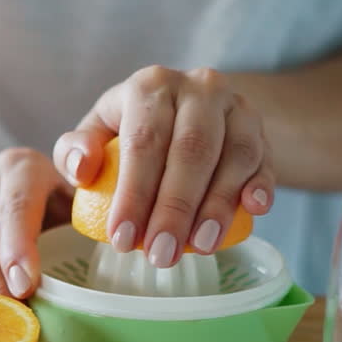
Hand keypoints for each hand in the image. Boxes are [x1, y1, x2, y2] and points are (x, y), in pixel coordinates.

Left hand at [53, 66, 273, 267]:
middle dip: (175, 209)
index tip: (122, 239)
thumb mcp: (95, 134)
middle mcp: (198, 88)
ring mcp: (237, 107)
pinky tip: (254, 211)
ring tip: (200, 247)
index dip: (134, 192)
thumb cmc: (130, 131)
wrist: (184, 114)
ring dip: (218, 206)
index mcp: (151, 86)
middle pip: (191, 150)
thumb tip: (82, 168)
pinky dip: (263, 185)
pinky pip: (266, 158)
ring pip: (234, 155)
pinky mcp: (262, 131)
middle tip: (161, 256)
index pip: (143, 141)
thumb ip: (75, 151)